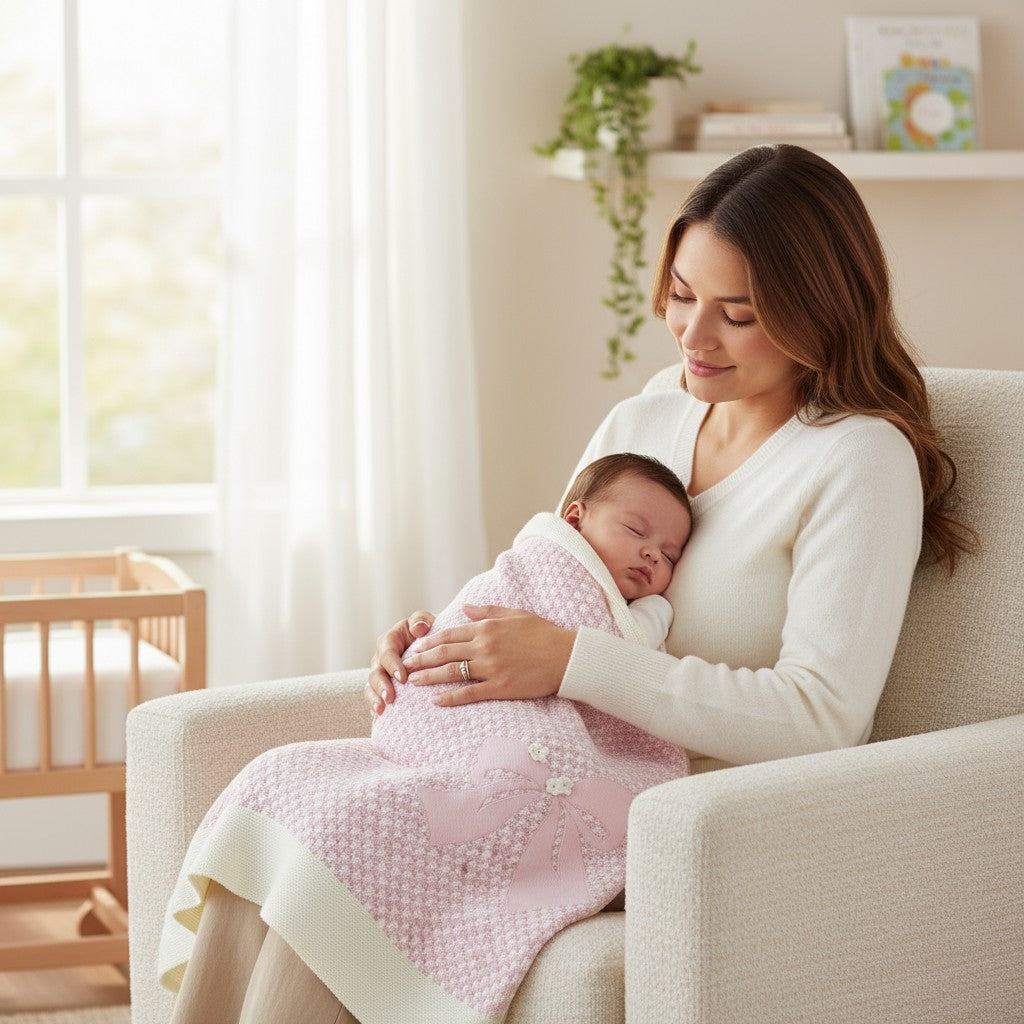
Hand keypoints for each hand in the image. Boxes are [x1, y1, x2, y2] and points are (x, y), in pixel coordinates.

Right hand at [366, 610, 434, 712]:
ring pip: (371, 686)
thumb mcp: (424, 622)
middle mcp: (380, 657)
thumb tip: (419, 628)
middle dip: (381, 685)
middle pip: (376, 672)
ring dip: (375, 698)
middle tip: (390, 698)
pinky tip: (379, 716)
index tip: (403, 678)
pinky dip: (374, 705)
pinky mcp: (381, 686)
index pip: (387, 652)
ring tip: (381, 709)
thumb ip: (421, 620)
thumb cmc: (426, 632)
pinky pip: (373, 697)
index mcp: (390, 640)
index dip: (393, 665)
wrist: (427, 646)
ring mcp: (379, 673)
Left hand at [402, 604, 575, 706]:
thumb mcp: (515, 614)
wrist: (566, 657)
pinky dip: (450, 697)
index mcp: (487, 628)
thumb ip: (488, 611)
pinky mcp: (499, 687)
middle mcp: (484, 646)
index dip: (429, 641)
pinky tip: (436, 701)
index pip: (450, 634)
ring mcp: (491, 667)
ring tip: (412, 681)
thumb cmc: (544, 633)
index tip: (415, 646)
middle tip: (404, 665)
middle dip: (421, 659)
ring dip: (428, 677)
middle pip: (444, 652)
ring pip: (451, 672)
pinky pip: (469, 693)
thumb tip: (466, 608)